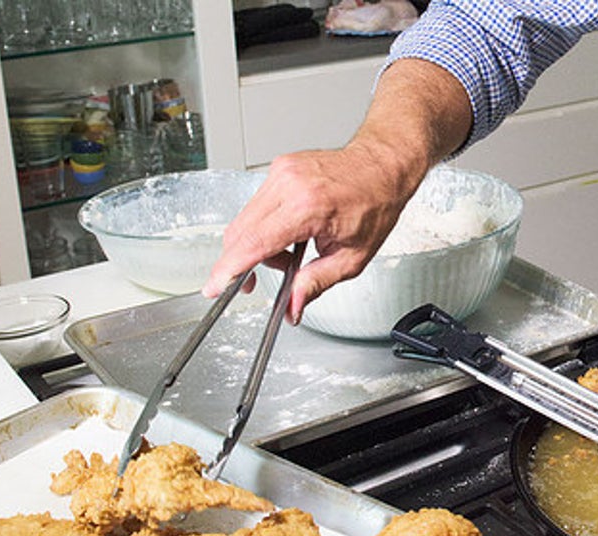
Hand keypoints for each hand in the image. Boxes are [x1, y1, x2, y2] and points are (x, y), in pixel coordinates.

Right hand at [203, 140, 420, 324]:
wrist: (383, 166)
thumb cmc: (375, 204)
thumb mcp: (352, 257)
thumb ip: (316, 284)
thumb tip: (292, 306)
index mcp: (308, 207)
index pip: (255, 243)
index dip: (230, 269)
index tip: (214, 286)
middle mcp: (289, 184)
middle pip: (240, 232)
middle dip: (244, 263)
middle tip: (258, 281)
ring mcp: (281, 172)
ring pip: (245, 220)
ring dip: (259, 245)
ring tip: (293, 251)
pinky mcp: (278, 168)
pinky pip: (257, 206)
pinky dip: (266, 226)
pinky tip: (291, 232)